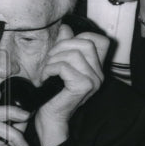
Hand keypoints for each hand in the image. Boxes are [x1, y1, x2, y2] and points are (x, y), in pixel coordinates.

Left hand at [34, 26, 107, 145]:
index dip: (79, 37)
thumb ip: (64, 46)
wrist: (50, 117)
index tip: (61, 47)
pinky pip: (64, 67)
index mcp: (96, 67)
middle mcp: (99, 74)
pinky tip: (45, 77)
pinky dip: (50, 69)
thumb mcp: (59, 64)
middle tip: (49, 61)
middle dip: (61, 47)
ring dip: (53, 60)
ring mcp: (94, 80)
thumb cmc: (53, 93)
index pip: (99, 40)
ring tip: (46, 71)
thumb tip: (66, 28)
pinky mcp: (84, 86)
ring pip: (73, 54)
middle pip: (84, 43)